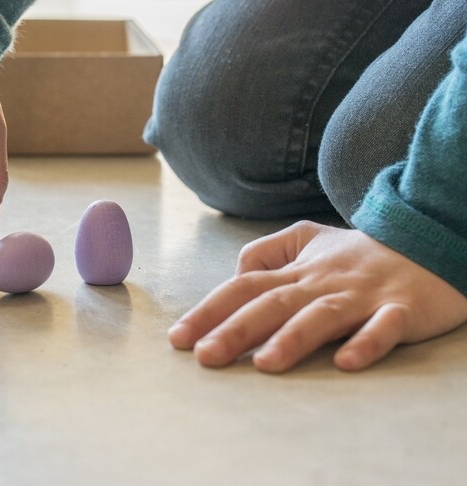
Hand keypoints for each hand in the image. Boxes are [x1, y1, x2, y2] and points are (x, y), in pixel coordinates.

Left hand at [169, 221, 466, 371]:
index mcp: (297, 270)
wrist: (428, 241)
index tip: (178, 339)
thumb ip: (266, 253)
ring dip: (293, 339)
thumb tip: (235, 276)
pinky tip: (345, 362)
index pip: (243, 287)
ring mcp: (362, 295)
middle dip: (236, 330)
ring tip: (264, 365)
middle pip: (273, 303)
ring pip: (323, 316)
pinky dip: (366, 343)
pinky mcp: (402, 309)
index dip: (209, 311)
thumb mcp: (307, 240)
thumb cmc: (357, 253)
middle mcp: (322, 282)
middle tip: (205, 357)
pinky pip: (384, 327)